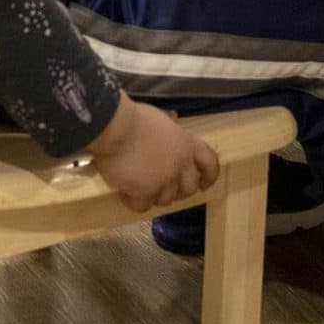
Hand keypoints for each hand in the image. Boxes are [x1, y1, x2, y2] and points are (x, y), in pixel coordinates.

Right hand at [88, 99, 219, 213]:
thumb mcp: (158, 117)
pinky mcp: (145, 191)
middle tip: (159, 188)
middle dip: (176, 191)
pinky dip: (133, 202)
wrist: (114, 127)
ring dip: (152, 196)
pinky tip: (123, 193)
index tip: (203, 185)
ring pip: (165, 200)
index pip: (209, 163)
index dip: (209, 176)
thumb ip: (168, 124)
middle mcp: (180, 164)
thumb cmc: (132, 117)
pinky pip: (143, 206)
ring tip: (136, 187)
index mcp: (185, 143)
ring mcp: (164, 180)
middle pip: (188, 188)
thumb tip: (173, 118)